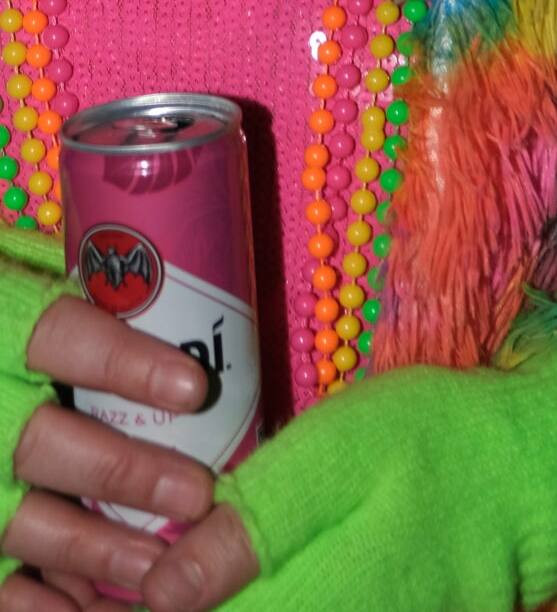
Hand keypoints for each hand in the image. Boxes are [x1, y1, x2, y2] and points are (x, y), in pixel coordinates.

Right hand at [0, 296, 238, 611]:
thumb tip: (200, 350)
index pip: (56, 336)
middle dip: (122, 473)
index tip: (194, 389)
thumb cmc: (22, 345)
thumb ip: (102, 321)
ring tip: (156, 564)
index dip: (123, 363)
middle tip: (195, 494)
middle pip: (42, 443)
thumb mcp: (40, 310)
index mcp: (1, 328)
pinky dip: (42, 606)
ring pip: (20, 521)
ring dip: (92, 549)